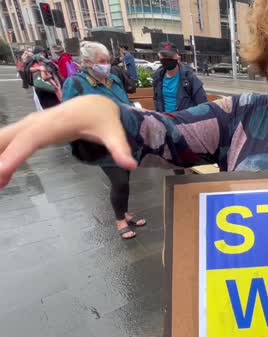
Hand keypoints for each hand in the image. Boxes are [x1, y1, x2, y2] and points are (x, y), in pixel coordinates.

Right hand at [0, 95, 136, 188]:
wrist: (96, 104)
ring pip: (4, 139)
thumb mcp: (115, 133)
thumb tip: (131, 165)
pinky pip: (9, 143)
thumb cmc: (103, 118)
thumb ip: (120, 148)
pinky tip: (1, 179)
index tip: (1, 171)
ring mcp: (31, 126)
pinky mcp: (30, 131)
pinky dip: (2, 157)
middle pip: (8, 137)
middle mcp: (37, 123)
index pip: (31, 139)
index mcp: (55, 124)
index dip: (15, 154)